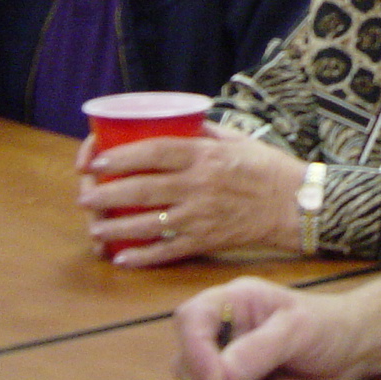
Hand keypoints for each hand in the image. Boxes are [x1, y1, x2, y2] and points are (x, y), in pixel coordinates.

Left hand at [78, 124, 304, 265]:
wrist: (296, 204)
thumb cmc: (267, 167)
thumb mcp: (236, 139)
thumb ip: (203, 132)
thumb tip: (175, 122)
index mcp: (205, 157)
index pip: (154, 152)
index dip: (121, 156)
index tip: (95, 160)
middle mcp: (199, 186)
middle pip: (142, 190)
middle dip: (107, 194)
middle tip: (84, 196)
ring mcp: (201, 216)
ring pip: (148, 224)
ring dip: (116, 227)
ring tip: (94, 227)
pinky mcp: (207, 241)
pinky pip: (169, 251)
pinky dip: (143, 257)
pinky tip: (122, 258)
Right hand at [174, 277, 365, 379]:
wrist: (358, 350)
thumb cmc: (331, 324)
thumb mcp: (300, 329)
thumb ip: (262, 348)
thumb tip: (223, 376)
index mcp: (234, 302)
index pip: (190, 320)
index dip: (194, 353)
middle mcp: (226, 333)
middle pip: (190, 370)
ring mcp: (233, 364)